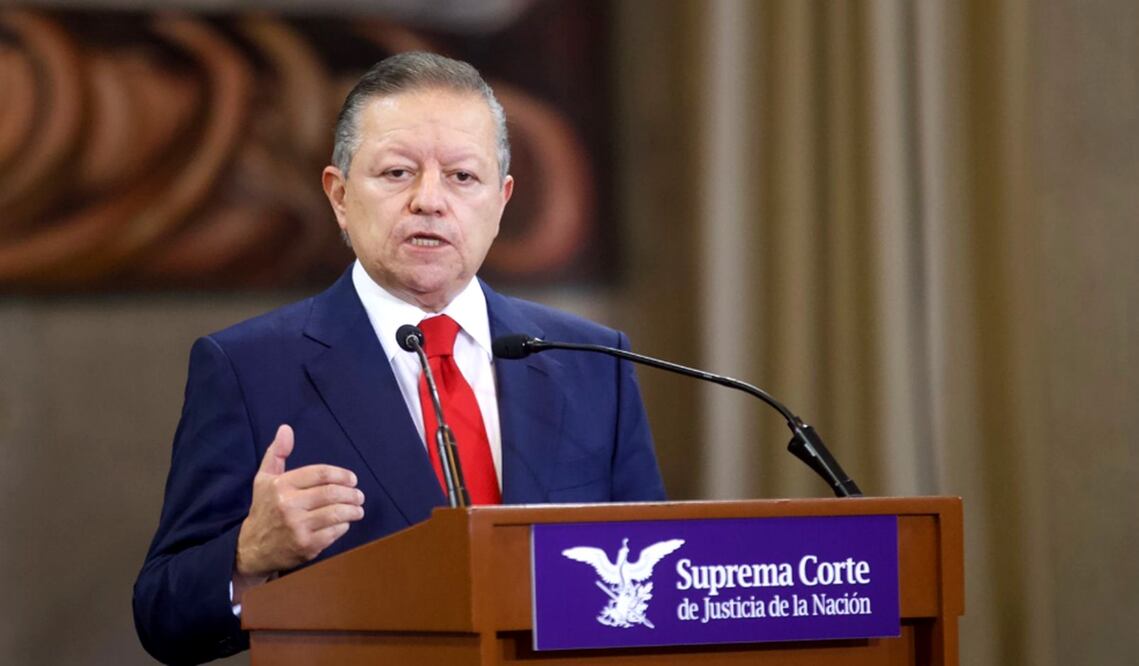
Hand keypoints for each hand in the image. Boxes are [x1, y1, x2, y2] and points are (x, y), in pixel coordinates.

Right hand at [234, 425, 364, 584]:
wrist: (253, 549)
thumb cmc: (264, 509)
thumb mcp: (264, 479)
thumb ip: (276, 453)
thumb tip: (286, 429)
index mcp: (281, 486)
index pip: (320, 473)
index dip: (342, 475)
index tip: (352, 479)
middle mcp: (288, 505)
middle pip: (331, 493)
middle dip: (351, 493)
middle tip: (359, 495)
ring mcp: (298, 527)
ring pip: (336, 513)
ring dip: (353, 510)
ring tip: (358, 509)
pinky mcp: (306, 546)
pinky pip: (334, 532)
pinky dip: (344, 526)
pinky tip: (345, 523)